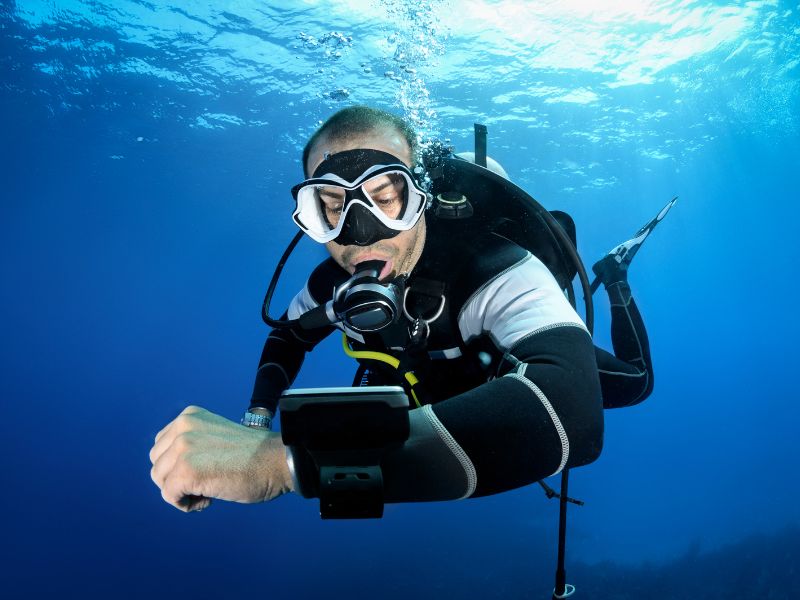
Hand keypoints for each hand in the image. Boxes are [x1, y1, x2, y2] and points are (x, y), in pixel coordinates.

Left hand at [149, 405, 292, 511]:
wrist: (277, 461)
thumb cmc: (253, 456)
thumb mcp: (214, 436)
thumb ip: (192, 444)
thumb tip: (168, 469)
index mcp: (189, 416)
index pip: (162, 447)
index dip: (179, 465)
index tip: (205, 469)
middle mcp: (183, 427)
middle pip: (157, 464)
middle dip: (176, 479)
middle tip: (206, 481)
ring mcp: (183, 449)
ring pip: (161, 481)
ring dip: (182, 492)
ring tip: (208, 490)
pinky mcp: (186, 471)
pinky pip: (170, 496)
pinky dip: (186, 504)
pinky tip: (208, 499)